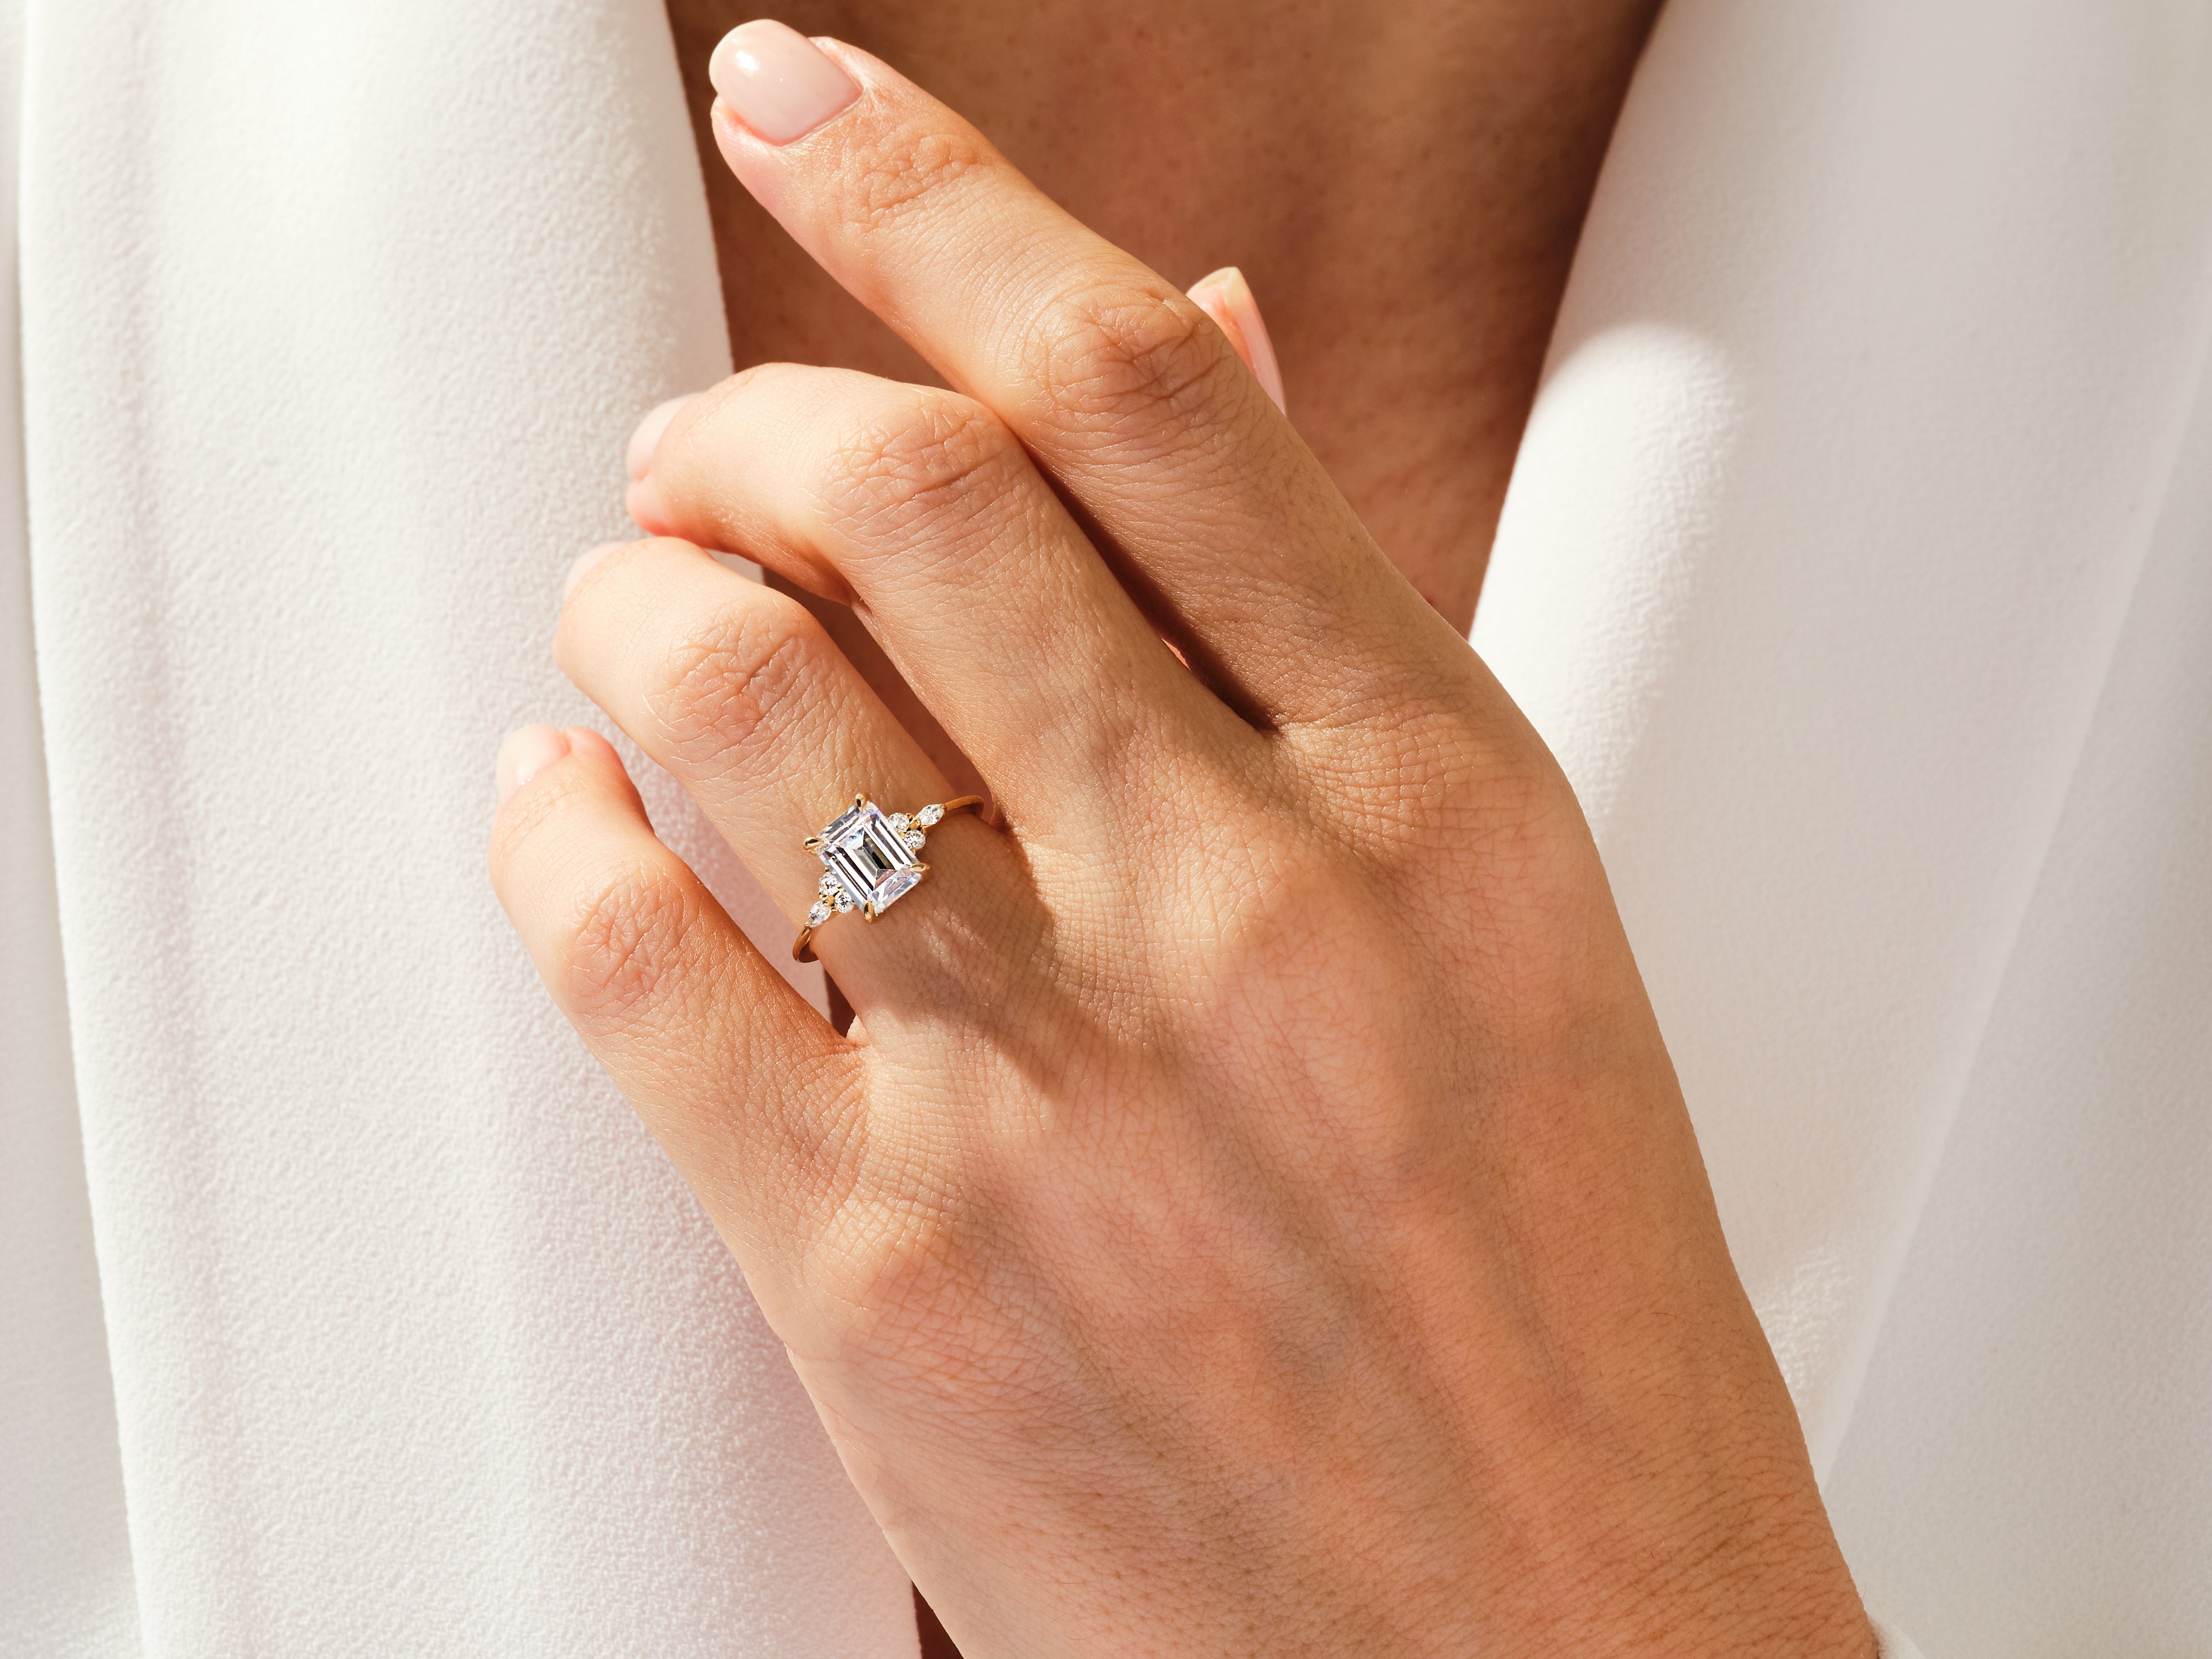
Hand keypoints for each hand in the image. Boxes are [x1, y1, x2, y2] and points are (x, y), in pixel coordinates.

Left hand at [491, 21, 1872, 1656]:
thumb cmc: (1550, 1304)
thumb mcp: (1504, 926)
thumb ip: (1321, 637)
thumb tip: (1183, 351)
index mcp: (1437, 795)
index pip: (1141, 385)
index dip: (934, 190)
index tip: (806, 103)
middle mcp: (1247, 909)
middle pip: (902, 490)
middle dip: (742, 415)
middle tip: (705, 451)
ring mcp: (1055, 1092)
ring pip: (730, 684)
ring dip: (624, 596)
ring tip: (631, 612)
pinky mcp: (883, 1273)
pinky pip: (624, 944)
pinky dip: (550, 821)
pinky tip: (569, 802)